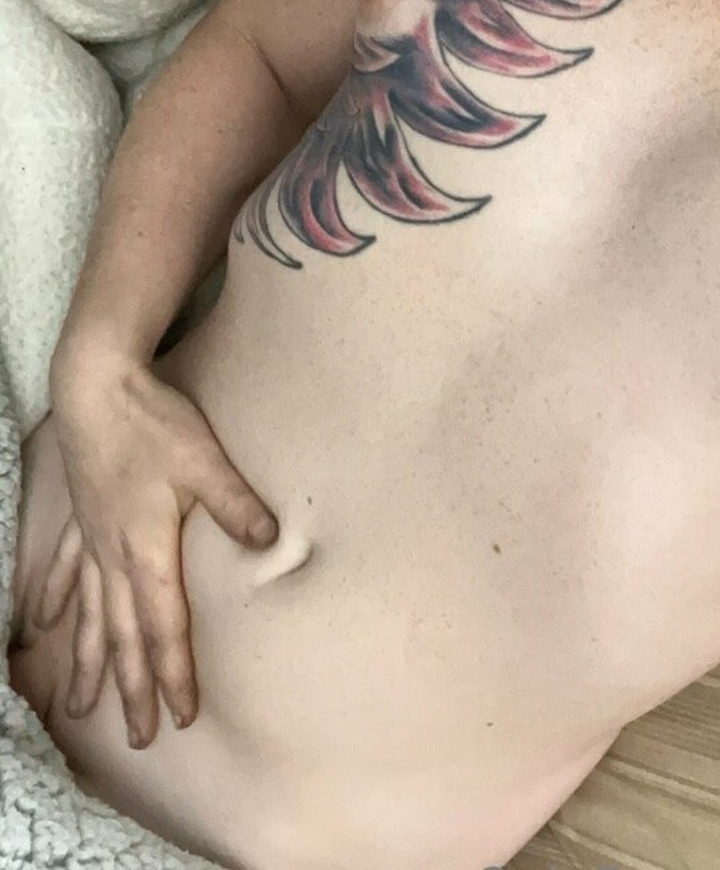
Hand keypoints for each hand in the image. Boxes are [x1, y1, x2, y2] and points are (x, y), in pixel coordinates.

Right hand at [36, 355, 277, 748]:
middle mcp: (113, 555)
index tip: (181, 717)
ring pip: (86, 616)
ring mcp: (90, 539)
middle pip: (123, 636)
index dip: (174, 674)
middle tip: (139, 739)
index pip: (164, 627)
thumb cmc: (154, 423)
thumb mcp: (205, 462)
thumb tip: (273, 542)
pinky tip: (40, 627)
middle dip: (133, 689)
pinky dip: (51, 601)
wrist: (97, 386)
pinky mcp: (77, 516)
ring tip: (80, 708)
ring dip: (88, 663)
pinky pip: (60, 571)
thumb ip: (237, 506)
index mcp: (148, 550)